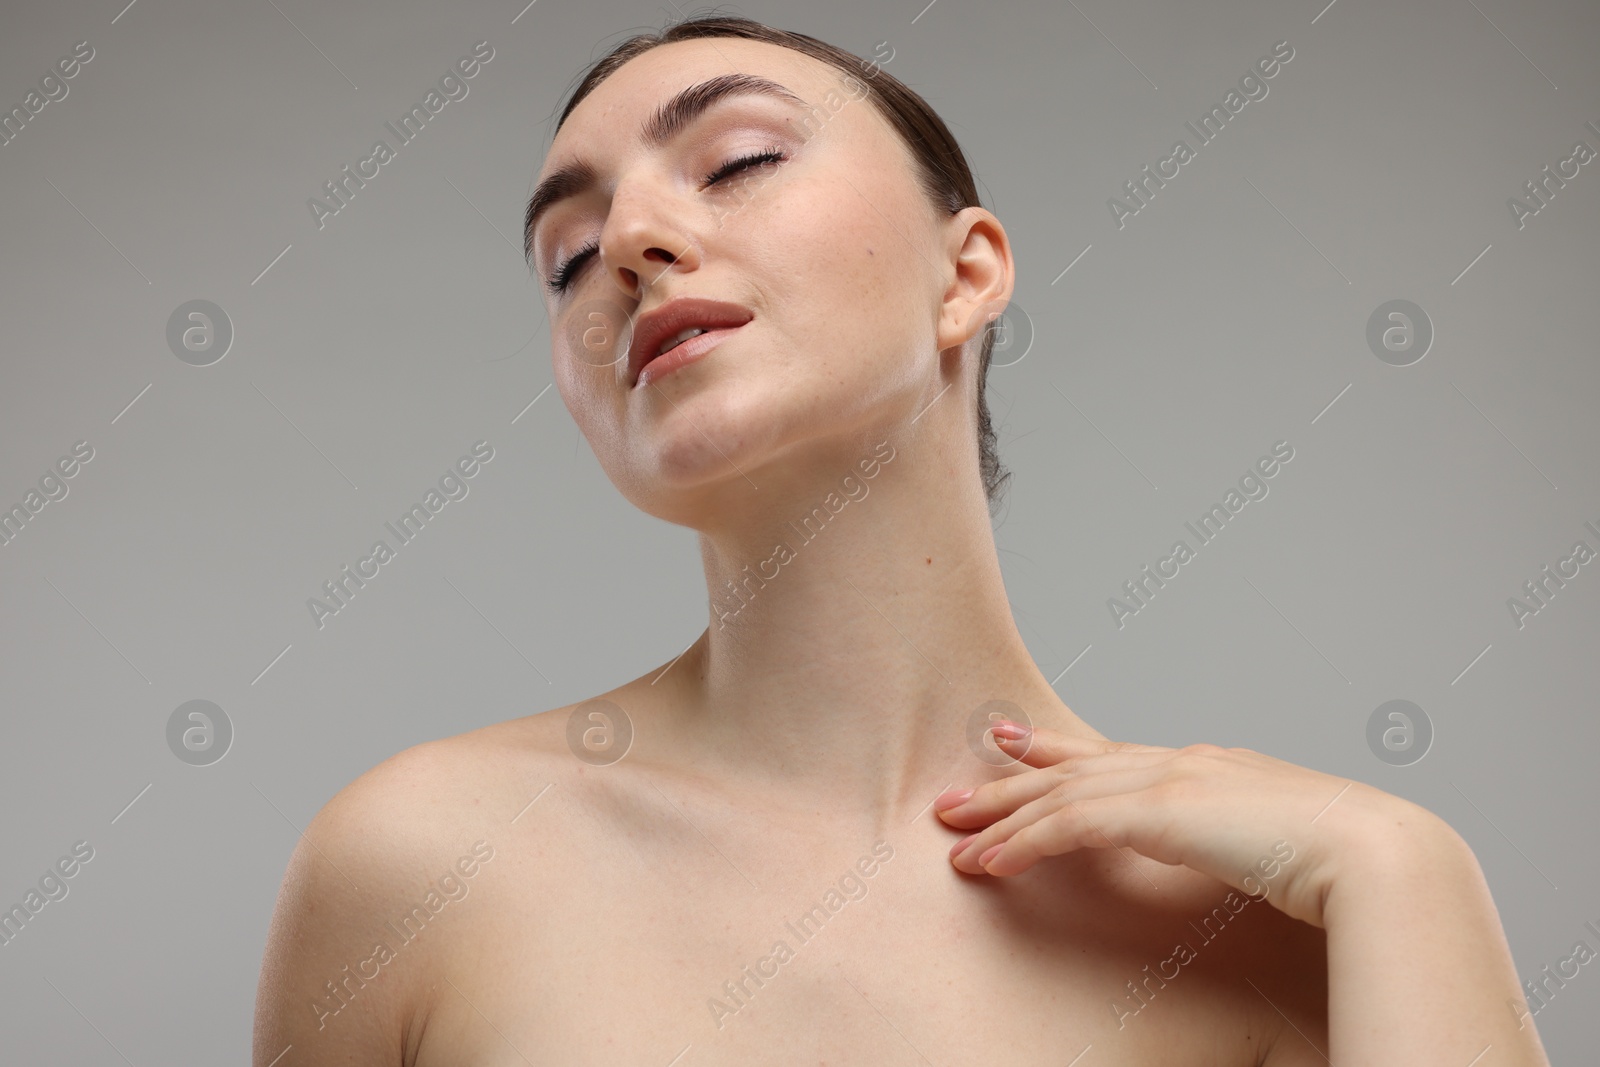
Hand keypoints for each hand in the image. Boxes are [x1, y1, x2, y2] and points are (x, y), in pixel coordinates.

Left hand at [936, 721, 1443, 928]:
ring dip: (1002, 818)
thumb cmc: (1350, 861)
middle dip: (1009, 782)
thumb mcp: (1285, 845)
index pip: (1116, 756)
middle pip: (1074, 768)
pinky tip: (991, 862)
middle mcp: (1183, 763)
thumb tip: (1242, 858)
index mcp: (1213, 768)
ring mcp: (1170, 780)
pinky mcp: (1159, 811)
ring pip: (1061, 794)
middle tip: (957, 795)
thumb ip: (1250, 842)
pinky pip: (1070, 826)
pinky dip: (1024, 843)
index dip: (1060, 753)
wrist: (1378, 852)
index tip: (1017, 746)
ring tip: (953, 837)